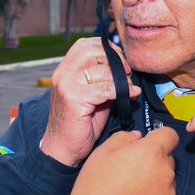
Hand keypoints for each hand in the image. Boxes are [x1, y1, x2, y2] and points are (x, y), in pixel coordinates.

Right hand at [42, 38, 139, 166]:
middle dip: (115, 59)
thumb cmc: (79, 125)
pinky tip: (131, 95)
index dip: (107, 48)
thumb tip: (126, 68)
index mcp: (64, 69)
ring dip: (121, 79)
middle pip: (93, 51)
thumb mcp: (92, 96)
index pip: (85, 44)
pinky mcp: (73, 99)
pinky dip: (122, 91)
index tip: (121, 60)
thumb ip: (103, 80)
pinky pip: (104, 89)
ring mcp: (66, 85)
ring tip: (129, 88)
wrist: (63, 149)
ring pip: (102, 70)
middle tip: (127, 72)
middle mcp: (63, 74)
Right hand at [56, 128, 178, 194]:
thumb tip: (137, 137)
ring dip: (154, 181)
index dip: (159, 137)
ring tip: (130, 191)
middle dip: (153, 161)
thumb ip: (124, 137)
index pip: (170, 135)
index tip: (150, 143)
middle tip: (131, 170)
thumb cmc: (96, 187)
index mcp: (151, 152)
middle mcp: (165, 171)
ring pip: (166, 181)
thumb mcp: (102, 151)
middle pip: (167, 159)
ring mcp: (168, 194)